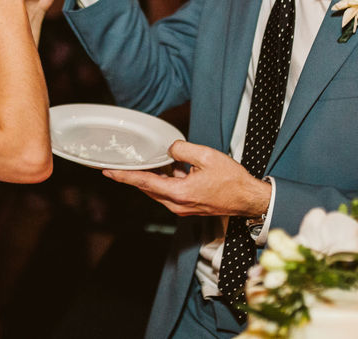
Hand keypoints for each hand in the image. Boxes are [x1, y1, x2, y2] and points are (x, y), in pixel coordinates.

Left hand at [102, 140, 271, 217]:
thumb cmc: (232, 180)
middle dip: (134, 176)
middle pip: (148, 188)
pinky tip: (168, 168)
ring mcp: (183, 208)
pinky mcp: (188, 207)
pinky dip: (164, 181)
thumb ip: (182, 149)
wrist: (249, 199)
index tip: (108, 171)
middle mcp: (177, 204)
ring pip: (158, 191)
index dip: (124, 176)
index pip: (144, 182)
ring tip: (143, 163)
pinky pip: (169, 193)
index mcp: (179, 193)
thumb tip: (170, 149)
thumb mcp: (207, 156)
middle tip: (119, 165)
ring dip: (151, 178)